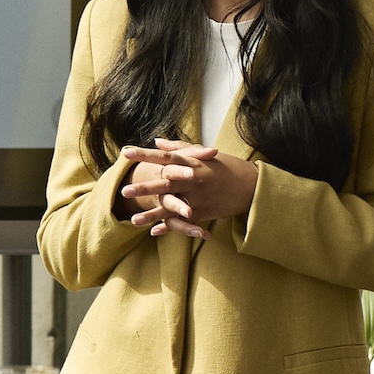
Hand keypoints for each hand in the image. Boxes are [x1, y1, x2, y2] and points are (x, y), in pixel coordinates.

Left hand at [120, 139, 257, 238]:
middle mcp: (193, 179)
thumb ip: (177, 148)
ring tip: (133, 220)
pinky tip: (152, 232)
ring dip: (152, 214)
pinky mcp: (202, 211)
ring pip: (171, 207)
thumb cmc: (224, 166)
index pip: (164, 157)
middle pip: (165, 183)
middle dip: (145, 187)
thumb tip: (156, 141)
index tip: (125, 153)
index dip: (144, 155)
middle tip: (124, 190)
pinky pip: (182, 220)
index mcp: (191, 162)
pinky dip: (168, 227)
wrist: (249, 185)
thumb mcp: (202, 154)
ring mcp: (197, 197)